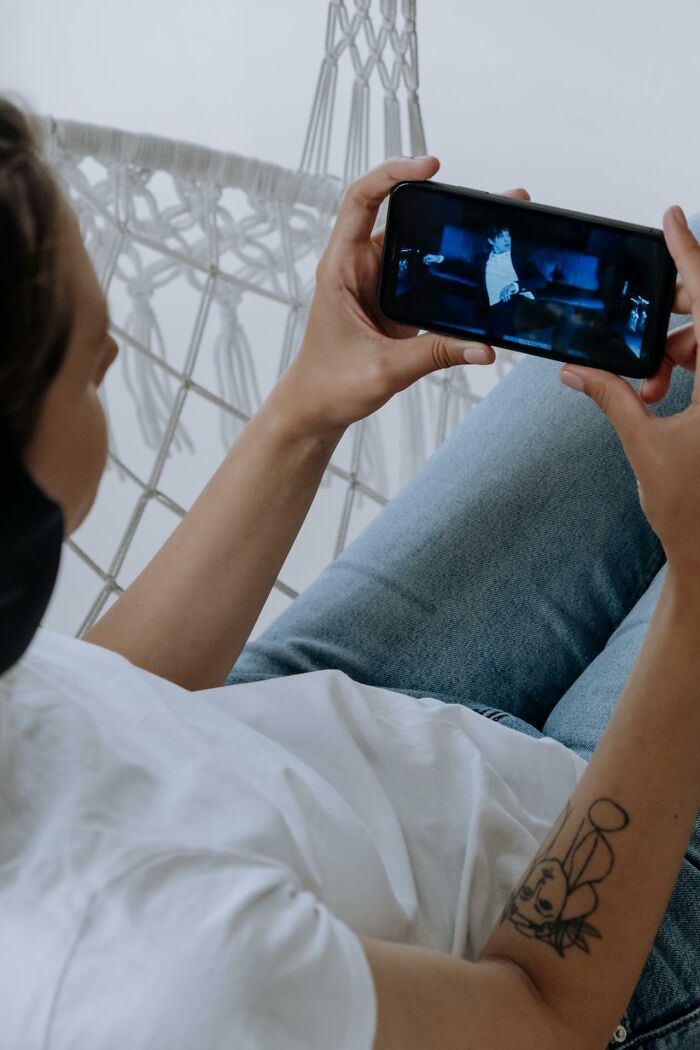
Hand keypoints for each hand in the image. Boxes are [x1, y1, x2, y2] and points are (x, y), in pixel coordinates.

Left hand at [273, 156, 529, 437]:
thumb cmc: (330, 385)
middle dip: (448, 205)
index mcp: (341, 269)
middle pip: (404, 218)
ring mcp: (379, 284)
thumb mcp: (385, 370)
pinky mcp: (395, 304)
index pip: (361, 200)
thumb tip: (483, 347)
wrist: (316, 410)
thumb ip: (435, 356)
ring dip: (457, 240)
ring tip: (502, 230)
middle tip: (495, 201)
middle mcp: (359, 268)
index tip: (430, 167)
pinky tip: (486, 272)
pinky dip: (455, 273)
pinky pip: (428, 278)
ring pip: (420, 248)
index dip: (392, 173)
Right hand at [558, 206, 699, 580]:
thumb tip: (575, 370)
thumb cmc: (691, 510)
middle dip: (674, 310)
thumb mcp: (644, 444)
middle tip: (641, 308)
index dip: (690, 256)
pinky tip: (658, 388)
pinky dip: (687, 369)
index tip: (673, 219)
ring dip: (677, 350)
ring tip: (646, 383)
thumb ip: (612, 397)